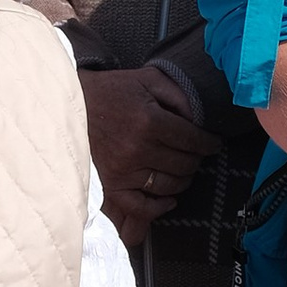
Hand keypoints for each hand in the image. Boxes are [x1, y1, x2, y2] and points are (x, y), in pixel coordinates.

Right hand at [84, 61, 216, 247]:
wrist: (72, 105)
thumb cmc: (111, 91)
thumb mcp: (147, 79)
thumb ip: (178, 94)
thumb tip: (199, 118)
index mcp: (150, 121)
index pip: (193, 140)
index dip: (210, 143)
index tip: (214, 144)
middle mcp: (138, 148)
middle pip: (184, 164)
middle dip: (197, 159)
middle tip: (196, 153)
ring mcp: (124, 170)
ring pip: (170, 185)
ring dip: (183, 179)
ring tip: (183, 170)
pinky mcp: (112, 184)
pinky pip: (141, 206)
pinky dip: (159, 207)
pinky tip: (169, 200)